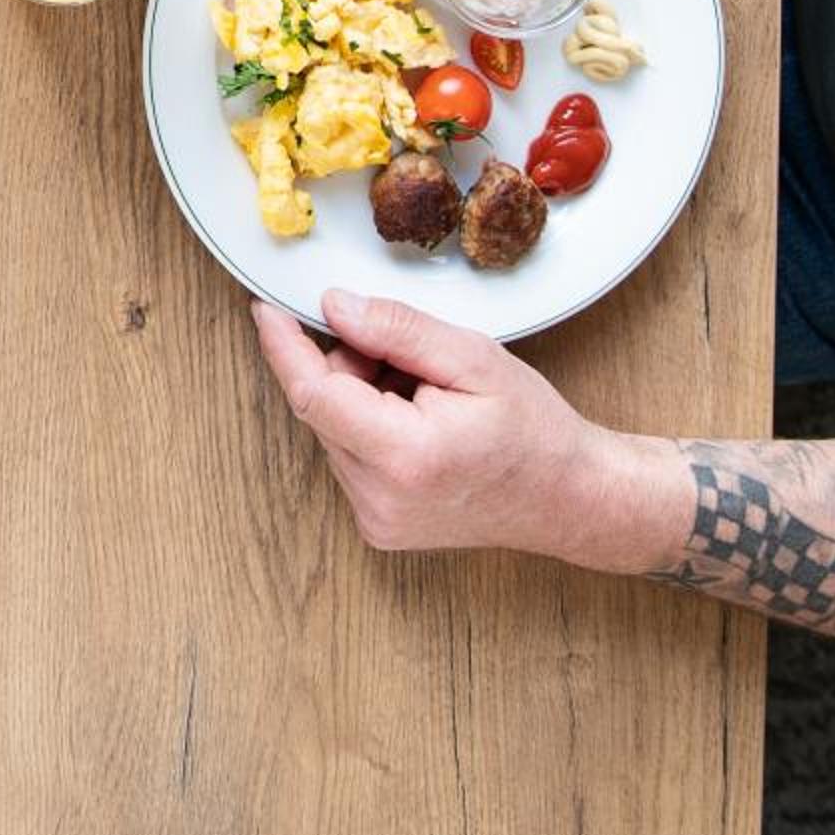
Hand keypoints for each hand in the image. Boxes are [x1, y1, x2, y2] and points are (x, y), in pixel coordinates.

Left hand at [251, 289, 680, 573]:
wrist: (570, 500)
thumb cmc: (534, 429)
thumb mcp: (473, 358)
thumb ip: (397, 330)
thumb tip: (332, 306)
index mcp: (405, 456)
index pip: (314, 394)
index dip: (284, 347)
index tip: (264, 309)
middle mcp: (380, 499)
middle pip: (324, 407)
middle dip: (350, 365)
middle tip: (412, 357)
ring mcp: (376, 522)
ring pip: (334, 430)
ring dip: (362, 398)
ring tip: (429, 397)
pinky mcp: (378, 527)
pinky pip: (349, 457)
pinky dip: (371, 427)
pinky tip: (422, 426)